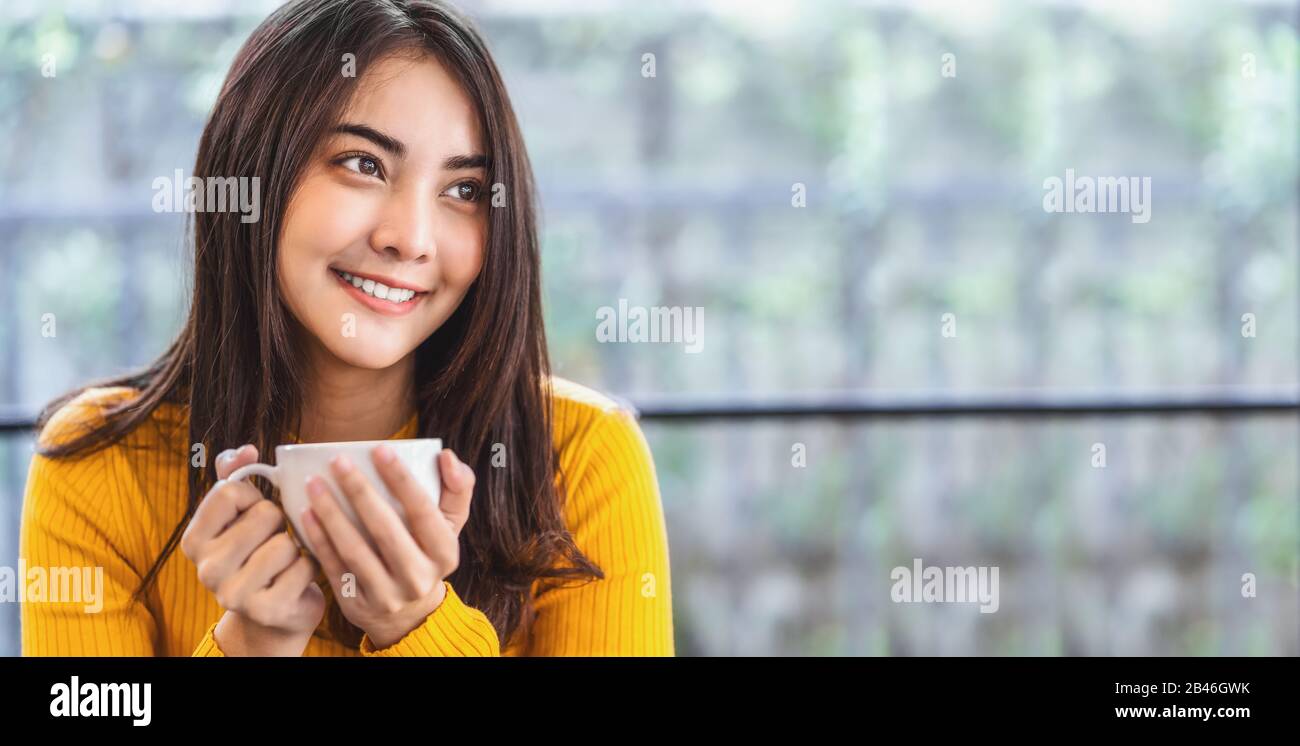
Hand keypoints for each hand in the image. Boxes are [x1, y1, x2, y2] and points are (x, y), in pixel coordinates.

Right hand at [181, 444, 325, 655]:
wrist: (272, 615)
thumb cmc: (258, 552)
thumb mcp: (241, 514)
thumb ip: (235, 476)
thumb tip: (246, 449)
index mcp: (193, 540)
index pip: (230, 491)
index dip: (253, 496)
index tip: (253, 512)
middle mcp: (206, 570)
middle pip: (264, 513)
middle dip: (279, 521)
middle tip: (273, 540)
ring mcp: (234, 594)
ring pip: (286, 541)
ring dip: (296, 546)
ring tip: (285, 561)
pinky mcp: (267, 610)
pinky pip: (306, 565)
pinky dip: (310, 567)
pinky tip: (297, 579)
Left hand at [301, 445, 475, 649]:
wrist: (410, 615)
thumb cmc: (427, 553)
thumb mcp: (450, 525)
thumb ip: (457, 488)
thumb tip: (447, 456)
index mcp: (445, 553)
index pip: (424, 511)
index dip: (402, 479)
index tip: (379, 449)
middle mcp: (418, 578)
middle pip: (385, 530)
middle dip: (359, 491)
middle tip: (338, 461)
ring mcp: (387, 596)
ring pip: (354, 550)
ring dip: (331, 513)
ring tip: (314, 483)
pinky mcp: (357, 605)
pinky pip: (334, 567)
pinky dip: (318, 539)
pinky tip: (306, 513)